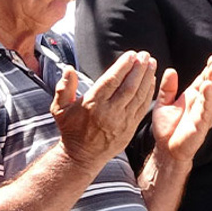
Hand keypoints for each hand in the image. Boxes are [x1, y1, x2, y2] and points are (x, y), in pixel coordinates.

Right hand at [52, 51, 156, 169]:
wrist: (82, 156)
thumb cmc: (71, 130)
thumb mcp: (59, 109)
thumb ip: (63, 88)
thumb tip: (69, 69)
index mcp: (92, 105)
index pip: (111, 81)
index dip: (123, 66)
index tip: (131, 54)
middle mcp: (109, 112)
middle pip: (129, 86)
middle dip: (139, 69)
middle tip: (144, 54)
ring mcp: (122, 121)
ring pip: (139, 96)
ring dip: (147, 78)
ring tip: (151, 63)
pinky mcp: (130, 128)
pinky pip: (142, 107)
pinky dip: (149, 92)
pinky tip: (152, 81)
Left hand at [152, 56, 211, 162]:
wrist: (165, 150)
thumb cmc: (167, 129)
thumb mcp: (163, 103)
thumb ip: (167, 88)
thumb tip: (170, 71)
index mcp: (192, 98)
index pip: (203, 80)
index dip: (209, 69)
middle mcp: (200, 105)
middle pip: (210, 85)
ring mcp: (202, 115)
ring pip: (210, 96)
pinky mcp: (200, 126)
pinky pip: (205, 110)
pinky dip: (207, 99)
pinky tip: (207, 87)